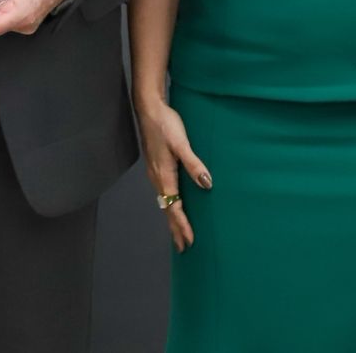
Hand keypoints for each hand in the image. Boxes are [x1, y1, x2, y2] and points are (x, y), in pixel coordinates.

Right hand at [136, 100, 211, 251]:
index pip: (174, 207)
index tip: (189, 241)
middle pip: (166, 209)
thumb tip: (207, 184)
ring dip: (171, 218)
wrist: (148, 109)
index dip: (182, 225)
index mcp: (164, 174)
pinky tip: (172, 204)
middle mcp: (157, 177)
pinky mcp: (155, 166)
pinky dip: (168, 205)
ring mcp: (155, 172)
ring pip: (164, 202)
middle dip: (175, 229)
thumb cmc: (165, 124)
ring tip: (178, 232)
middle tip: (183, 247)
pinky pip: (162, 193)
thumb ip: (194, 164)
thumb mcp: (181, 144)